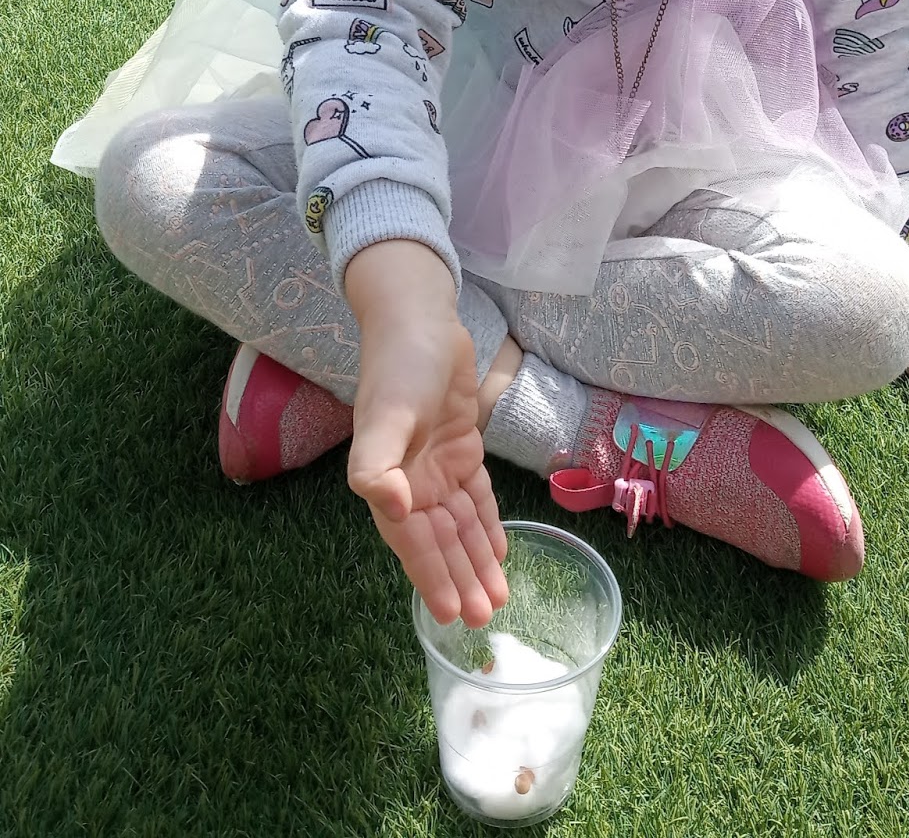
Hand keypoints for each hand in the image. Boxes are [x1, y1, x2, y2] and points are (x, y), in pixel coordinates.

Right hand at [346, 241, 508, 626]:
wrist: (421, 321)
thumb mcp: (385, 415)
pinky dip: (487, 524)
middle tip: (486, 619)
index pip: (412, 540)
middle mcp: (411, 481)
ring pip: (461, 525)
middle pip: (440, 541)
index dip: (432, 576)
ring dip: (478, 560)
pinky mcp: (459, 449)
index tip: (451, 612)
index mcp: (387, 480)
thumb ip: (375, 465)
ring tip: (499, 598)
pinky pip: (476, 497)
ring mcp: (436, 466)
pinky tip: (500, 552)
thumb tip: (390, 509)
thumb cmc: (400, 366)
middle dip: (461, 579)